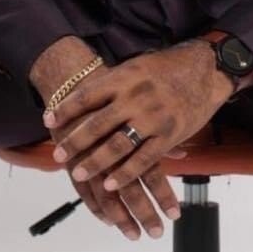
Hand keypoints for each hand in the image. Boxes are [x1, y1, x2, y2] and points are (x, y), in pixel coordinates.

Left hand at [44, 41, 231, 207]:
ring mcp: (153, 117)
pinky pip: (143, 159)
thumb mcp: (135, 66)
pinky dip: (125, 173)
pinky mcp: (169, 134)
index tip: (48, 120)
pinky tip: (111, 185)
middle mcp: (135, 97)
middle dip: (75, 141)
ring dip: (96, 162)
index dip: (66, 109)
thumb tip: (83, 96)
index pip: (87, 95)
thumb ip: (113, 83)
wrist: (204, 69)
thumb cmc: (165, 68)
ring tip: (78, 173)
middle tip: (58, 155)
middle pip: (98, 123)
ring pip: (118, 145)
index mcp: (124, 78)